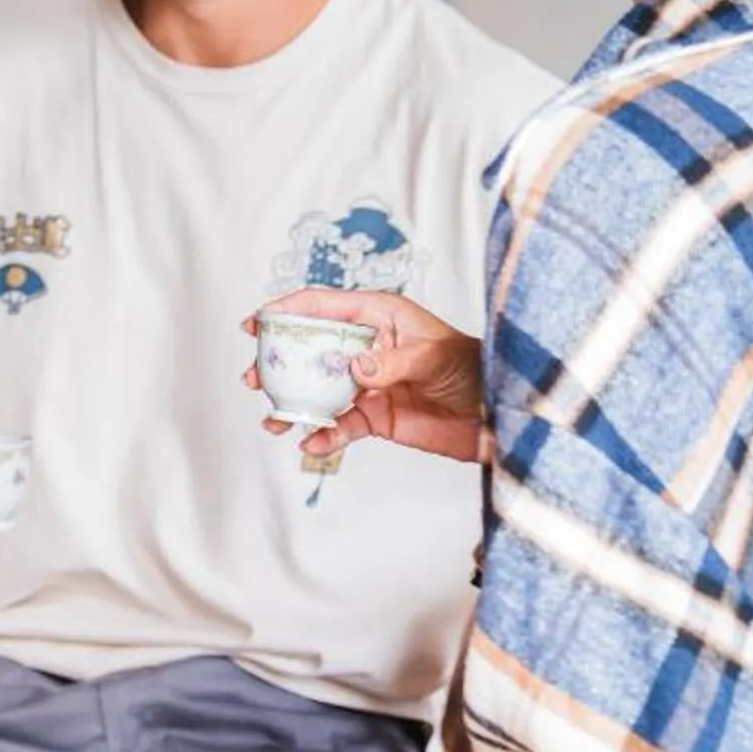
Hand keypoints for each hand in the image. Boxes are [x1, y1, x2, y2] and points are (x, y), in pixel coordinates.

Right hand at [241, 288, 485, 464]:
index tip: (257, 322)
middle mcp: (367, 347)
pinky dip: (323, 436)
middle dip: (278, 363)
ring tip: (273, 420)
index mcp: (380, 317)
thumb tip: (354, 370)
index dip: (287, 310)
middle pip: (310, 349)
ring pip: (317, 391)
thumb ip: (393, 361)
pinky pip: (340, 426)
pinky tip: (310, 444)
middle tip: (253, 377)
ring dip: (292, 404)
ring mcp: (367, 384)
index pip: (324, 306)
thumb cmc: (475, 369)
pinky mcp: (375, 417)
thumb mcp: (436, 357)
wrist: (499, 417)